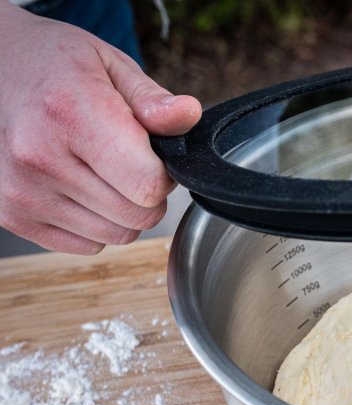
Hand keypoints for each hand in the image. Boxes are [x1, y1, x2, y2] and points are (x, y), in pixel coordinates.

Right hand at [0, 2, 200, 253]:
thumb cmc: (52, 66)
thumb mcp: (109, 65)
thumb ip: (152, 100)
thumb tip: (187, 116)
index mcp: (70, 114)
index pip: (148, 185)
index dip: (165, 174)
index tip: (153, 155)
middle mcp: (39, 157)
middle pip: (138, 216)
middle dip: (148, 193)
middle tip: (128, 161)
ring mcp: (21, 192)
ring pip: (116, 236)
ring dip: (123, 211)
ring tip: (101, 171)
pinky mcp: (11, 215)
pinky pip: (86, 245)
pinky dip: (95, 224)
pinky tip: (79, 186)